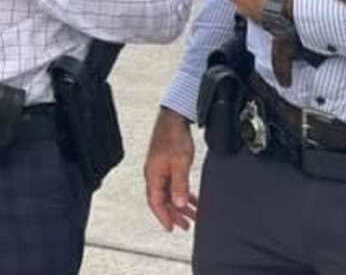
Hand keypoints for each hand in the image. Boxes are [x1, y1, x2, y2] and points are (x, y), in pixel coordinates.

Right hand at [144, 107, 197, 231]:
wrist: (174, 117)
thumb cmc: (174, 137)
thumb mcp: (180, 163)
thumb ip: (179, 185)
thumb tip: (179, 203)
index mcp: (153, 174)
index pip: (155, 202)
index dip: (164, 216)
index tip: (172, 228)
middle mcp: (154, 173)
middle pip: (162, 199)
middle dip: (174, 214)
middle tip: (185, 225)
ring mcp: (160, 168)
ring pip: (169, 192)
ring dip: (180, 204)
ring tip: (193, 215)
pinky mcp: (167, 163)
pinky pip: (173, 184)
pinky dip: (182, 193)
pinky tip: (192, 198)